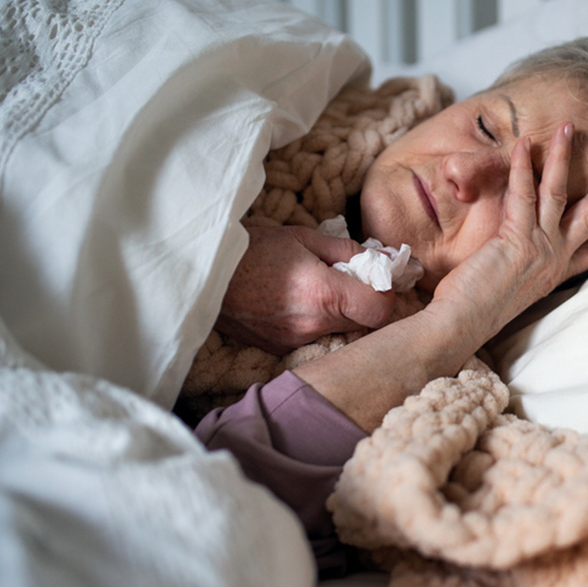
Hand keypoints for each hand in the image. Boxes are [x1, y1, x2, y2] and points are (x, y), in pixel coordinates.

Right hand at [216, 225, 394, 354]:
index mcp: (323, 294)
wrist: (200, 273)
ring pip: (339, 330)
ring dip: (339, 311)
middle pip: (364, 323)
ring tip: (315, 286)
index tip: (377, 277)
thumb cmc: (252, 249)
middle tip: (348, 277)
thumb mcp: (304, 238)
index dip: (386, 292)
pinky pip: (314, 336)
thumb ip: (350, 251)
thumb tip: (386, 259)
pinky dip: (316, 320)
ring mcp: (294, 341)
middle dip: (364, 300)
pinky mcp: (279, 348)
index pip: (381, 310)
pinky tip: (296, 300)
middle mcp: (312, 325)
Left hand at [428, 122, 587, 342]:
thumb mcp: (513, 285)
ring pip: (560, 194)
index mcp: (557, 273)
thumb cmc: (477, 311)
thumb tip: (515, 248)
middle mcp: (556, 260)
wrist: (461, 326)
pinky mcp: (517, 240)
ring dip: (565, 157)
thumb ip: (523, 264)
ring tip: (570, 127)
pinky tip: (525, 143)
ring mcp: (540, 249)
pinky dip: (523, 167)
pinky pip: (524, 194)